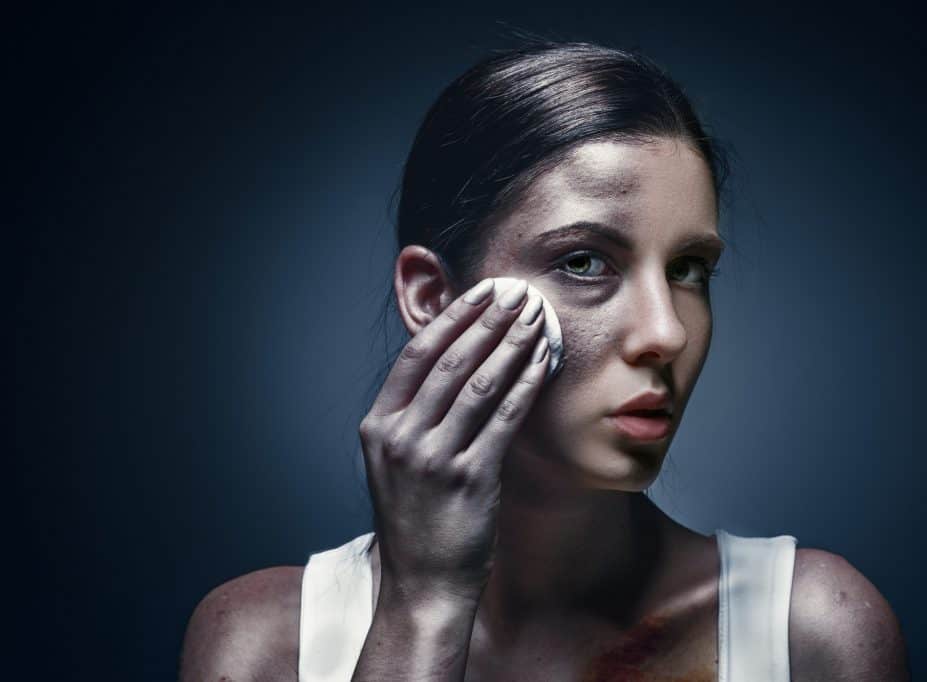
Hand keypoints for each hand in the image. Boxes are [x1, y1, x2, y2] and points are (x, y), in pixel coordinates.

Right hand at [358, 278, 549, 606]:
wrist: (422, 584)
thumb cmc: (416, 521)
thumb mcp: (396, 463)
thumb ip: (414, 416)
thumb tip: (456, 361)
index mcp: (378, 427)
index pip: (416, 356)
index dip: (452, 319)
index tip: (480, 293)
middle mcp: (400, 438)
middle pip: (449, 362)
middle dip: (487, 321)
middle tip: (516, 293)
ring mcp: (433, 458)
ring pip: (479, 384)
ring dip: (511, 344)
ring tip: (535, 317)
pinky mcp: (470, 479)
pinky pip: (504, 418)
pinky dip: (526, 384)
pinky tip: (543, 361)